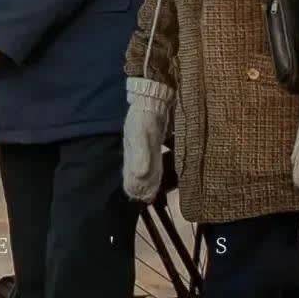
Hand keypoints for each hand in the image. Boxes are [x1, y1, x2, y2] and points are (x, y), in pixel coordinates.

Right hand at [123, 77, 174, 202]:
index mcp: (131, 155)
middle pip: (138, 176)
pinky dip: (160, 169)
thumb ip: (141, 154)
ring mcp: (146, 149)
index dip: (136, 189)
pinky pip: (156, 161)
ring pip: (148, 170)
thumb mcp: (141, 135)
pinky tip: (168, 171)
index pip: (130, 178)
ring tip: (161, 189)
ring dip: (153, 180)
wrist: (152, 99)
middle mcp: (137, 155)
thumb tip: (141, 176)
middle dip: (145, 187)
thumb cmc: (144, 117)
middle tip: (153, 197)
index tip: (145, 198)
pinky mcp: (155, 144)